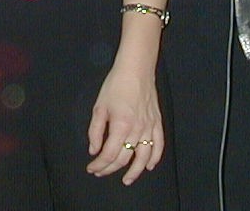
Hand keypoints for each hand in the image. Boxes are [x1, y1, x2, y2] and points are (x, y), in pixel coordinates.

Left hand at [86, 63, 163, 183]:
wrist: (136, 69)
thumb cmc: (116, 85)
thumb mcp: (99, 107)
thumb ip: (95, 131)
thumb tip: (94, 149)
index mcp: (121, 126)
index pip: (109, 154)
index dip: (99, 164)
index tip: (91, 168)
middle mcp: (137, 130)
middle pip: (124, 158)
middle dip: (110, 169)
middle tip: (101, 172)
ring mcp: (149, 127)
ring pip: (143, 157)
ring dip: (135, 171)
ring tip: (126, 180)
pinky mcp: (157, 123)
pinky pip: (158, 145)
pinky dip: (155, 157)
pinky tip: (149, 165)